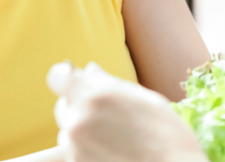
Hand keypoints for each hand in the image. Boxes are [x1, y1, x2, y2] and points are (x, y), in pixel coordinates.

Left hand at [46, 62, 207, 161]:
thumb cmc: (167, 135)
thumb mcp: (144, 98)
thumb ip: (110, 84)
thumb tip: (89, 71)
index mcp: (95, 95)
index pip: (58, 77)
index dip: (66, 79)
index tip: (75, 82)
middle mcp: (79, 120)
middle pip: (64, 107)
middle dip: (80, 107)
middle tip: (109, 117)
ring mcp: (75, 148)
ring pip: (69, 133)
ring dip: (84, 133)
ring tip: (116, 140)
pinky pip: (73, 154)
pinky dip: (87, 152)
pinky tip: (113, 153)